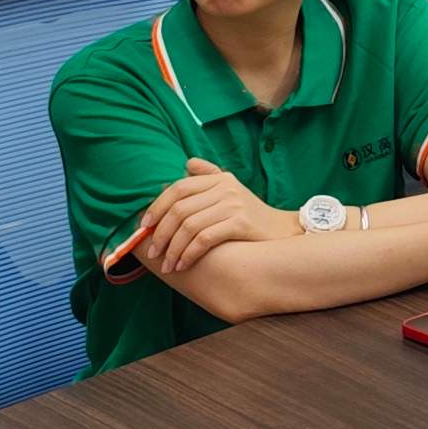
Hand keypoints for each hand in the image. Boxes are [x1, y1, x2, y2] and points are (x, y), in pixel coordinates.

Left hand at [139, 158, 297, 280]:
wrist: (283, 231)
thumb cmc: (251, 215)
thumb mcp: (232, 190)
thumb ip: (209, 176)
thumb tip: (188, 163)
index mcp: (219, 178)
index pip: (178, 188)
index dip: (157, 207)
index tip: (144, 227)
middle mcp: (225, 187)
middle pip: (179, 209)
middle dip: (161, 233)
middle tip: (153, 252)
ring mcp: (233, 204)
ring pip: (189, 226)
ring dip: (173, 249)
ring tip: (167, 265)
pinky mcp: (240, 222)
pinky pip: (204, 239)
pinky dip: (189, 253)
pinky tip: (183, 264)